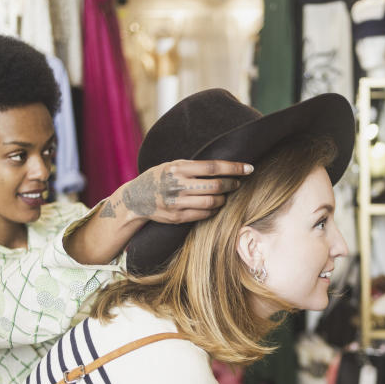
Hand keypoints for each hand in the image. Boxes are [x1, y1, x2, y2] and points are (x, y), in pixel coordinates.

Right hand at [111, 159, 252, 223]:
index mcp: (178, 168)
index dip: (234, 168)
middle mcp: (178, 185)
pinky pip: (203, 215)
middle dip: (232, 185)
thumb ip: (193, 167)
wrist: (135, 198)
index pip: (213, 167)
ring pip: (212, 202)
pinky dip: (213, 211)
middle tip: (238, 183)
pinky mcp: (177, 217)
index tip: (249, 168)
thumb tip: (223, 166)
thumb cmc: (159, 177)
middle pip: (215, 186)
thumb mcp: (172, 165)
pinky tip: (214, 206)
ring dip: (223, 199)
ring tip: (225, 195)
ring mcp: (177, 203)